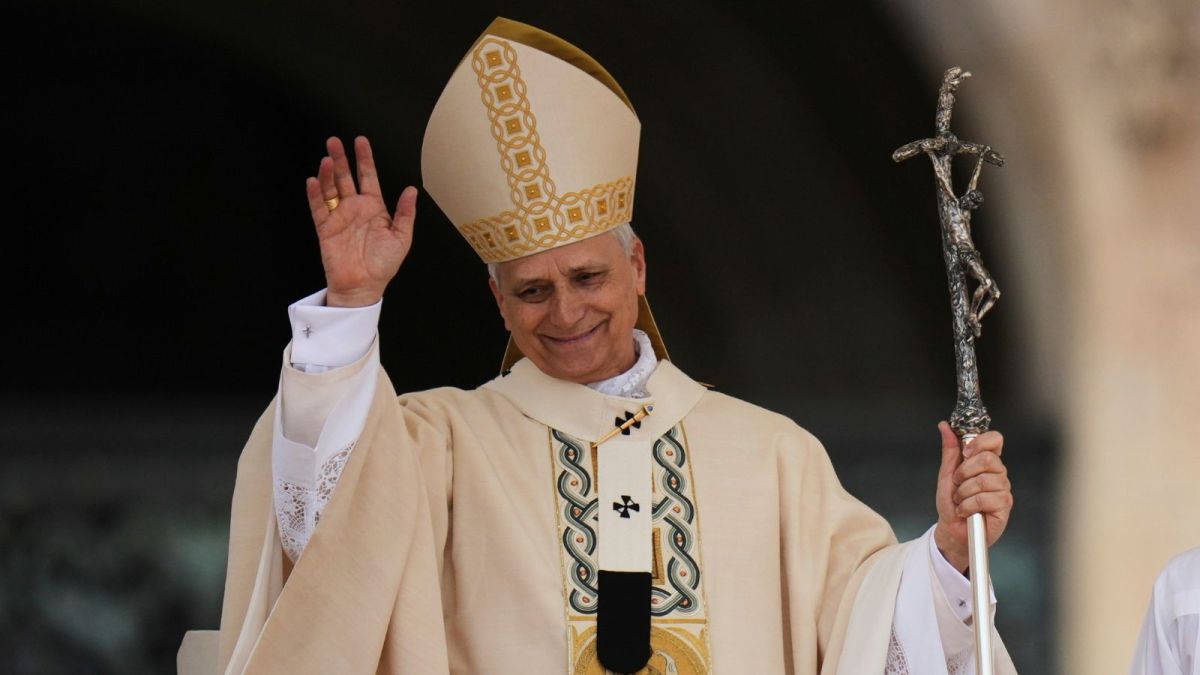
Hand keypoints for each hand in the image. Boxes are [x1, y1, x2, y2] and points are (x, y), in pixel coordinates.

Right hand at [306, 136, 416, 306]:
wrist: (364, 286)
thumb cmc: (383, 265)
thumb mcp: (401, 237)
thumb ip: (405, 213)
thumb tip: (411, 190)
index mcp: (374, 208)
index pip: (368, 177)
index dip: (365, 159)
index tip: (360, 141)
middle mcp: (355, 209)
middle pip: (345, 177)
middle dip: (341, 159)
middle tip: (334, 141)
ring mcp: (339, 217)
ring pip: (331, 189)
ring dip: (328, 173)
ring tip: (327, 159)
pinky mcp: (325, 228)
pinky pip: (318, 208)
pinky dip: (315, 194)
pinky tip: (314, 181)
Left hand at [933, 421, 1012, 572]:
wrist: (951, 529)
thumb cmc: (951, 502)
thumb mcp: (946, 474)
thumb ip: (950, 450)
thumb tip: (945, 426)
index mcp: (986, 462)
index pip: (995, 439)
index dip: (980, 442)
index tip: (966, 452)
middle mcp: (998, 473)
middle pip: (988, 459)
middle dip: (964, 472)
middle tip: (957, 483)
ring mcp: (1003, 489)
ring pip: (984, 480)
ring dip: (963, 492)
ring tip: (961, 500)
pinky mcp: (1004, 506)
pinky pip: (984, 498)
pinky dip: (968, 506)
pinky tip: (966, 511)